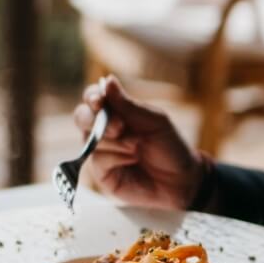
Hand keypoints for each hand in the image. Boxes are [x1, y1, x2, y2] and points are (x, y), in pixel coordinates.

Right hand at [74, 76, 205, 209]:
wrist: (182, 181)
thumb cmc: (170, 146)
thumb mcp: (154, 121)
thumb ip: (128, 104)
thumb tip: (107, 80)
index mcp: (115, 111)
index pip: (93, 97)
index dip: (92, 97)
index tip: (99, 101)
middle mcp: (103, 129)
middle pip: (82, 116)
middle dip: (99, 120)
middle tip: (120, 127)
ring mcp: (100, 151)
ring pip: (89, 138)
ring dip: (115, 142)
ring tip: (137, 148)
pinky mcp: (101, 172)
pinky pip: (97, 159)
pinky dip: (115, 157)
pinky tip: (131, 160)